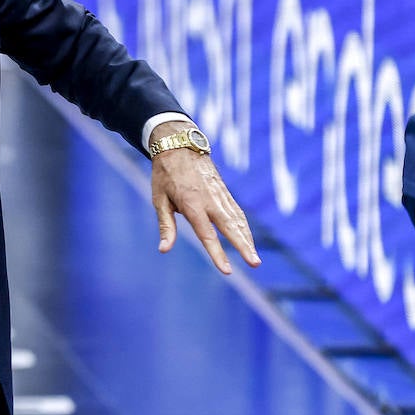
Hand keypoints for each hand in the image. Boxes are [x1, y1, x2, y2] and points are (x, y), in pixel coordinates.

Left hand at [150, 139, 259, 275]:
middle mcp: (210, 200)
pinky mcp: (224, 191)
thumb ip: (166, 225)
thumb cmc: (165, 174)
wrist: (180, 144)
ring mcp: (220, 194)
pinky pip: (237, 211)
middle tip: (255, 264)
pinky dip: (244, 227)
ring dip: (248, 239)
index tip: (227, 270)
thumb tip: (164, 249)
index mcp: (192, 204)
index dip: (217, 253)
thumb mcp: (159, 199)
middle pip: (231, 227)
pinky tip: (248, 239)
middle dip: (244, 247)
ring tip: (255, 259)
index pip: (207, 234)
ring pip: (238, 220)